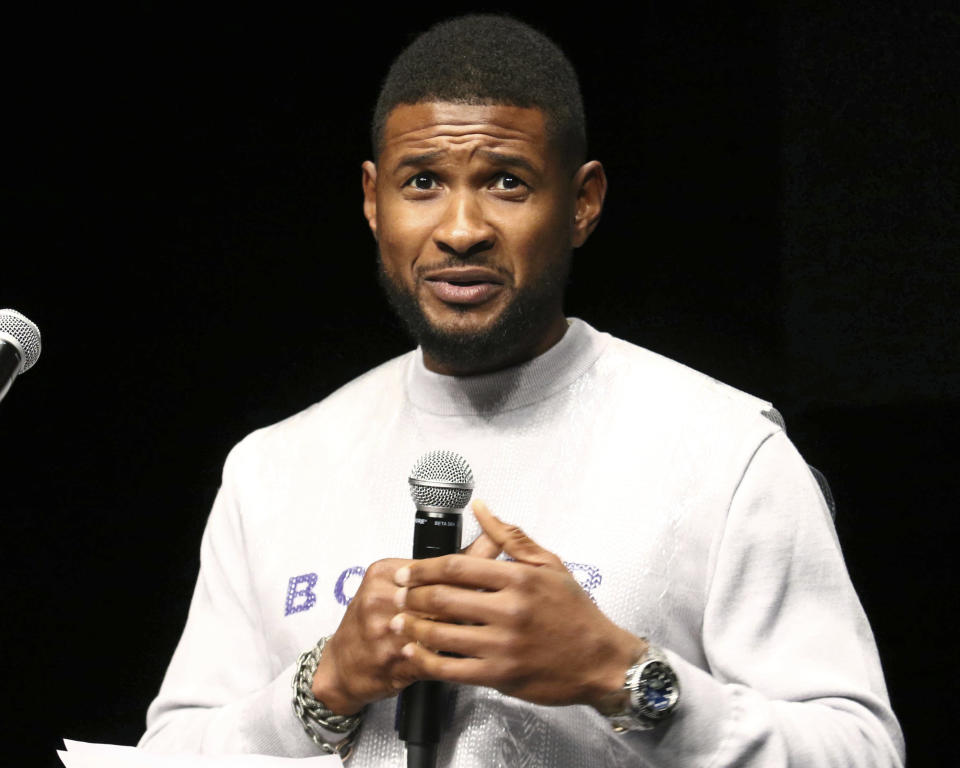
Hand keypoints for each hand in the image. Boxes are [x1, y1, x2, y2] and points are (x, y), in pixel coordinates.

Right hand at [311, 523, 502, 714]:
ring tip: (494, 631)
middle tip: (505, 607)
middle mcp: (382, 599)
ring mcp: (385, 632)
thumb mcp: (396, 583)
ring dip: (469, 633)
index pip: (437, 569)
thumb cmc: (372, 621)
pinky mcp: (392, 662)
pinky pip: (433, 660)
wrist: (341, 666)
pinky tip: (474, 658)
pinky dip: (456, 660)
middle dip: (475, 603)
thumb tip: (489, 537)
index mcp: (385, 573)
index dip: (472, 573)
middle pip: (441, 597)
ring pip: (440, 629)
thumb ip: (439, 566)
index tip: (501, 575)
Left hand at [389, 501, 644, 708]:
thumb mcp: (549, 564)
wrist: (601, 661)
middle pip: (444, 598)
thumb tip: (480, 507)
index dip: (424, 568)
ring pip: (442, 634)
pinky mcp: (500, 675)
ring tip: (397, 621)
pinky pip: (451, 668)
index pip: (458, 566)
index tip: (405, 571)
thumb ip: (510, 536)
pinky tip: (413, 653)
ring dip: (413, 627)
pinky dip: (426, 661)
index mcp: (519, 577)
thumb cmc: (575, 612)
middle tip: (396, 594)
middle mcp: (509, 609)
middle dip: (412, 596)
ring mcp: (503, 644)